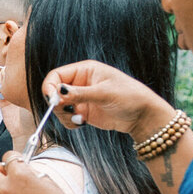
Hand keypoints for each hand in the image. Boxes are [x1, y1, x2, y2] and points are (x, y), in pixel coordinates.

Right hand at [40, 59, 171, 143]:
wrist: (142, 116)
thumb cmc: (129, 96)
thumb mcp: (104, 93)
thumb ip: (80, 94)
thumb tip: (58, 93)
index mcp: (84, 70)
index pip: (56, 76)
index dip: (50, 87)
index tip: (52, 101)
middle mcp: (80, 83)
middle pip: (54, 92)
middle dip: (58, 105)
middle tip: (70, 112)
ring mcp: (80, 98)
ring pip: (58, 107)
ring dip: (64, 116)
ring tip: (80, 120)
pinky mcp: (83, 112)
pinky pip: (66, 118)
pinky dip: (69, 123)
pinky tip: (82, 123)